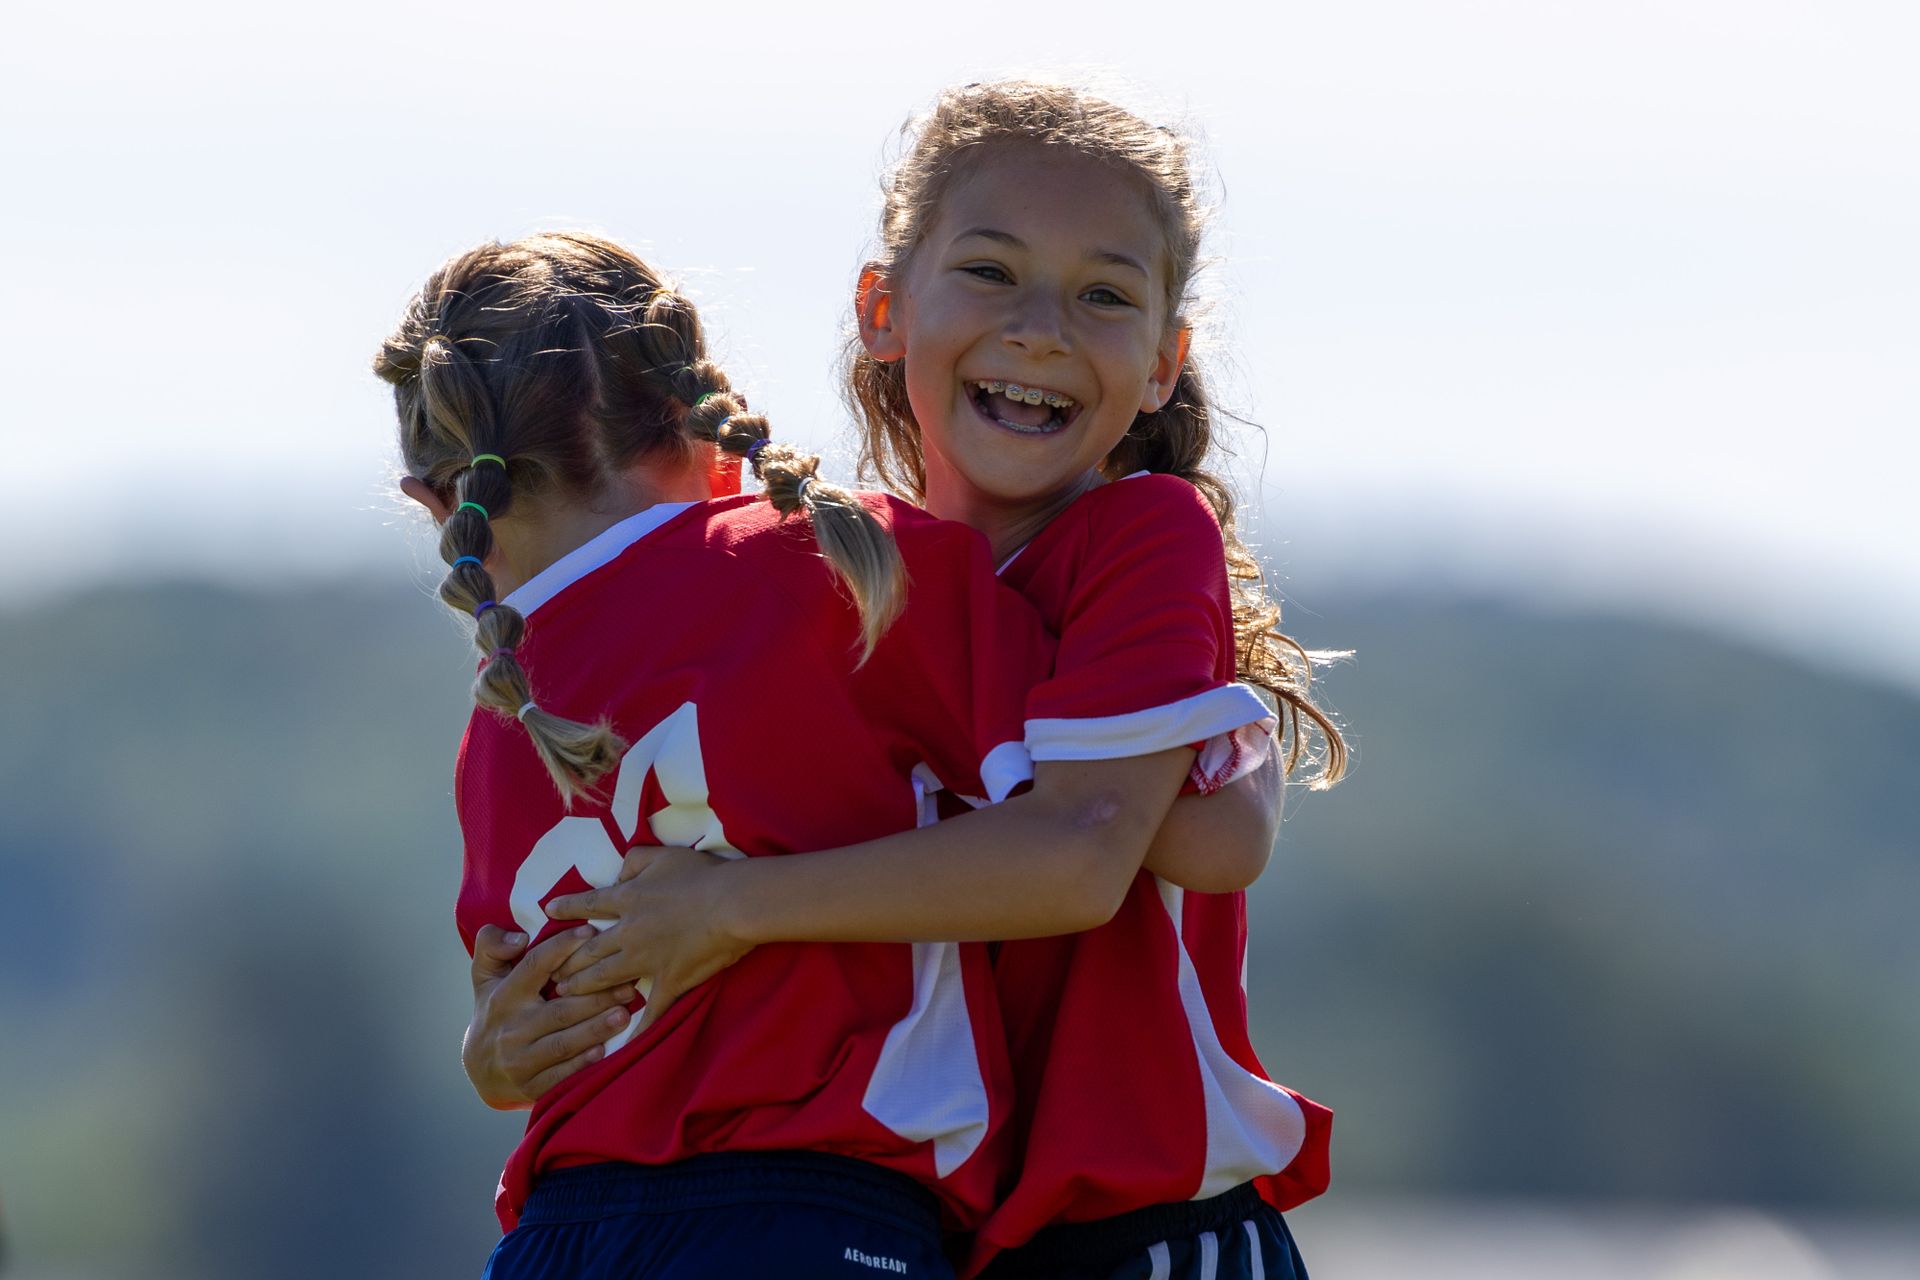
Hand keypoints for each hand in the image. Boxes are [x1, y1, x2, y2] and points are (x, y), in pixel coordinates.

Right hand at [462, 924, 638, 1109]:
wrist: (481, 1069)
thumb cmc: (496, 1011)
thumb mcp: (485, 977)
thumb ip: (491, 946)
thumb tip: (519, 937)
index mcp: (503, 997)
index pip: (535, 966)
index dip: (562, 947)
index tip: (590, 932)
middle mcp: (511, 1029)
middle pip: (559, 1010)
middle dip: (596, 998)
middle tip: (628, 986)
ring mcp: (520, 1061)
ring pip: (563, 1044)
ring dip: (595, 1030)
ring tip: (624, 1015)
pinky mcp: (531, 1087)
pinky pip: (561, 1075)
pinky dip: (582, 1064)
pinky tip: (604, 1051)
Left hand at [545, 846, 754, 1032]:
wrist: (732, 904)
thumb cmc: (701, 875)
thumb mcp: (663, 855)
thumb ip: (635, 861)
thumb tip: (619, 872)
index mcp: (628, 899)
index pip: (589, 905)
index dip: (567, 907)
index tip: (548, 912)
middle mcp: (628, 933)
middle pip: (589, 950)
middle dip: (567, 961)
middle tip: (550, 973)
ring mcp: (646, 960)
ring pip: (604, 977)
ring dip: (582, 987)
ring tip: (566, 994)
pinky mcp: (669, 981)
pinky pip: (650, 1010)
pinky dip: (638, 1028)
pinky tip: (624, 1042)